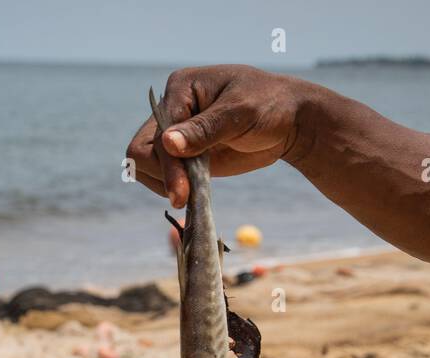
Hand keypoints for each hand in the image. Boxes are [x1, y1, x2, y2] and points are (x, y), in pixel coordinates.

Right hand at [125, 65, 306, 206]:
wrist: (289, 122)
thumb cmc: (270, 105)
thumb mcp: (241, 113)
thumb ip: (205, 130)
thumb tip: (168, 143)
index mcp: (181, 89)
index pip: (158, 133)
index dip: (168, 165)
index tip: (181, 193)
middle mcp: (171, 108)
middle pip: (140, 150)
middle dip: (162, 175)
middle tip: (186, 195)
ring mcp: (175, 133)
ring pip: (144, 165)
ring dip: (165, 183)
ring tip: (196, 187)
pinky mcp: (184, 155)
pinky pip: (161, 176)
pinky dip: (172, 187)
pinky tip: (195, 189)